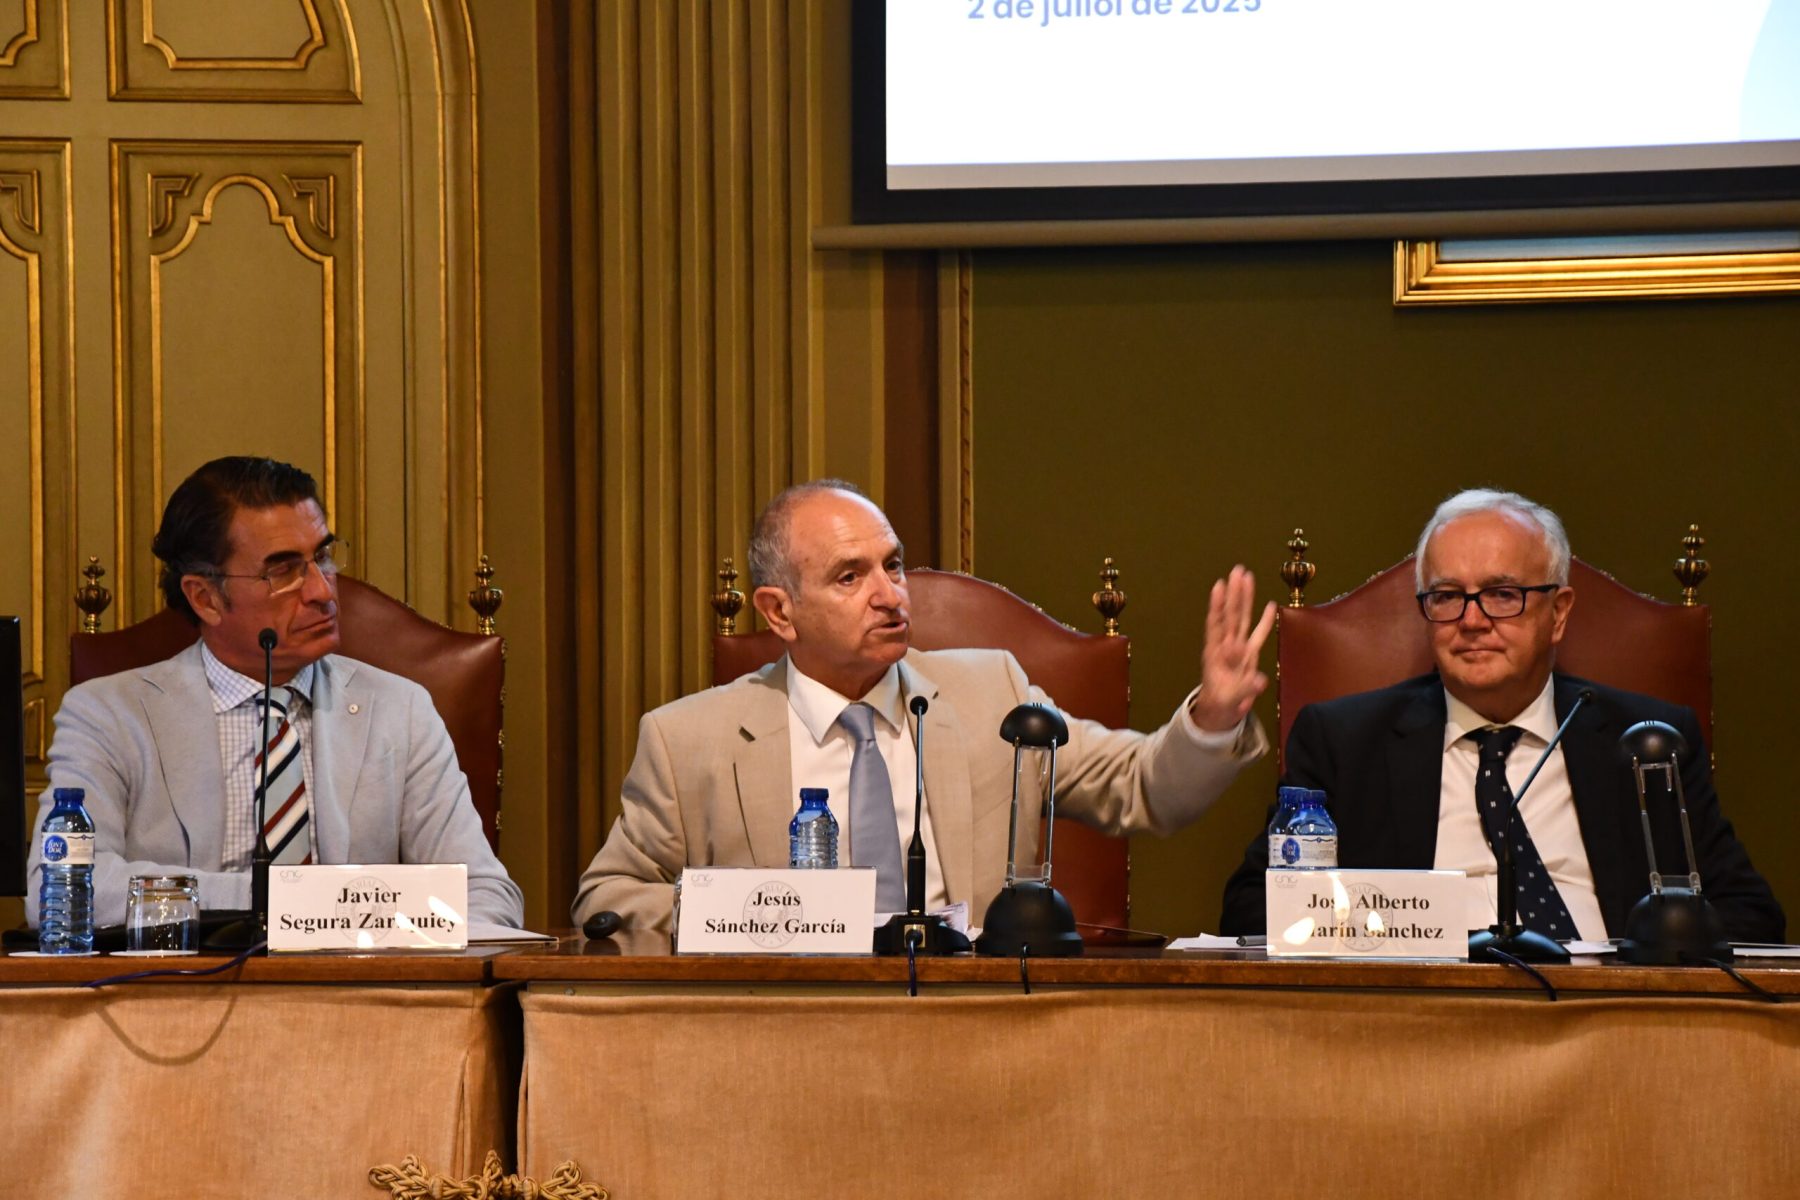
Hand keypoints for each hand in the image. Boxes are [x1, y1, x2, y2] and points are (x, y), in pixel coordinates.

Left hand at [1188, 565, 1274, 732]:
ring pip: (1243, 618)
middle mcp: (1226, 645)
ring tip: (1247, 576)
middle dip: (1234, 593)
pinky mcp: (1249, 653)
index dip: (1218, 606)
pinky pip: (1258, 634)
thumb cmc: (1221, 702)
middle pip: (1231, 614)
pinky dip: (1264, 620)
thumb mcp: (1229, 700)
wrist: (1221, 709)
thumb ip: (1244, 690)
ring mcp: (1238, 647)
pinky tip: (1270, 604)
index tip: (1219, 586)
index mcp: (1215, 653)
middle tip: (1237, 571)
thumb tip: (1260, 681)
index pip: (1216, 624)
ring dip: (1245, 598)